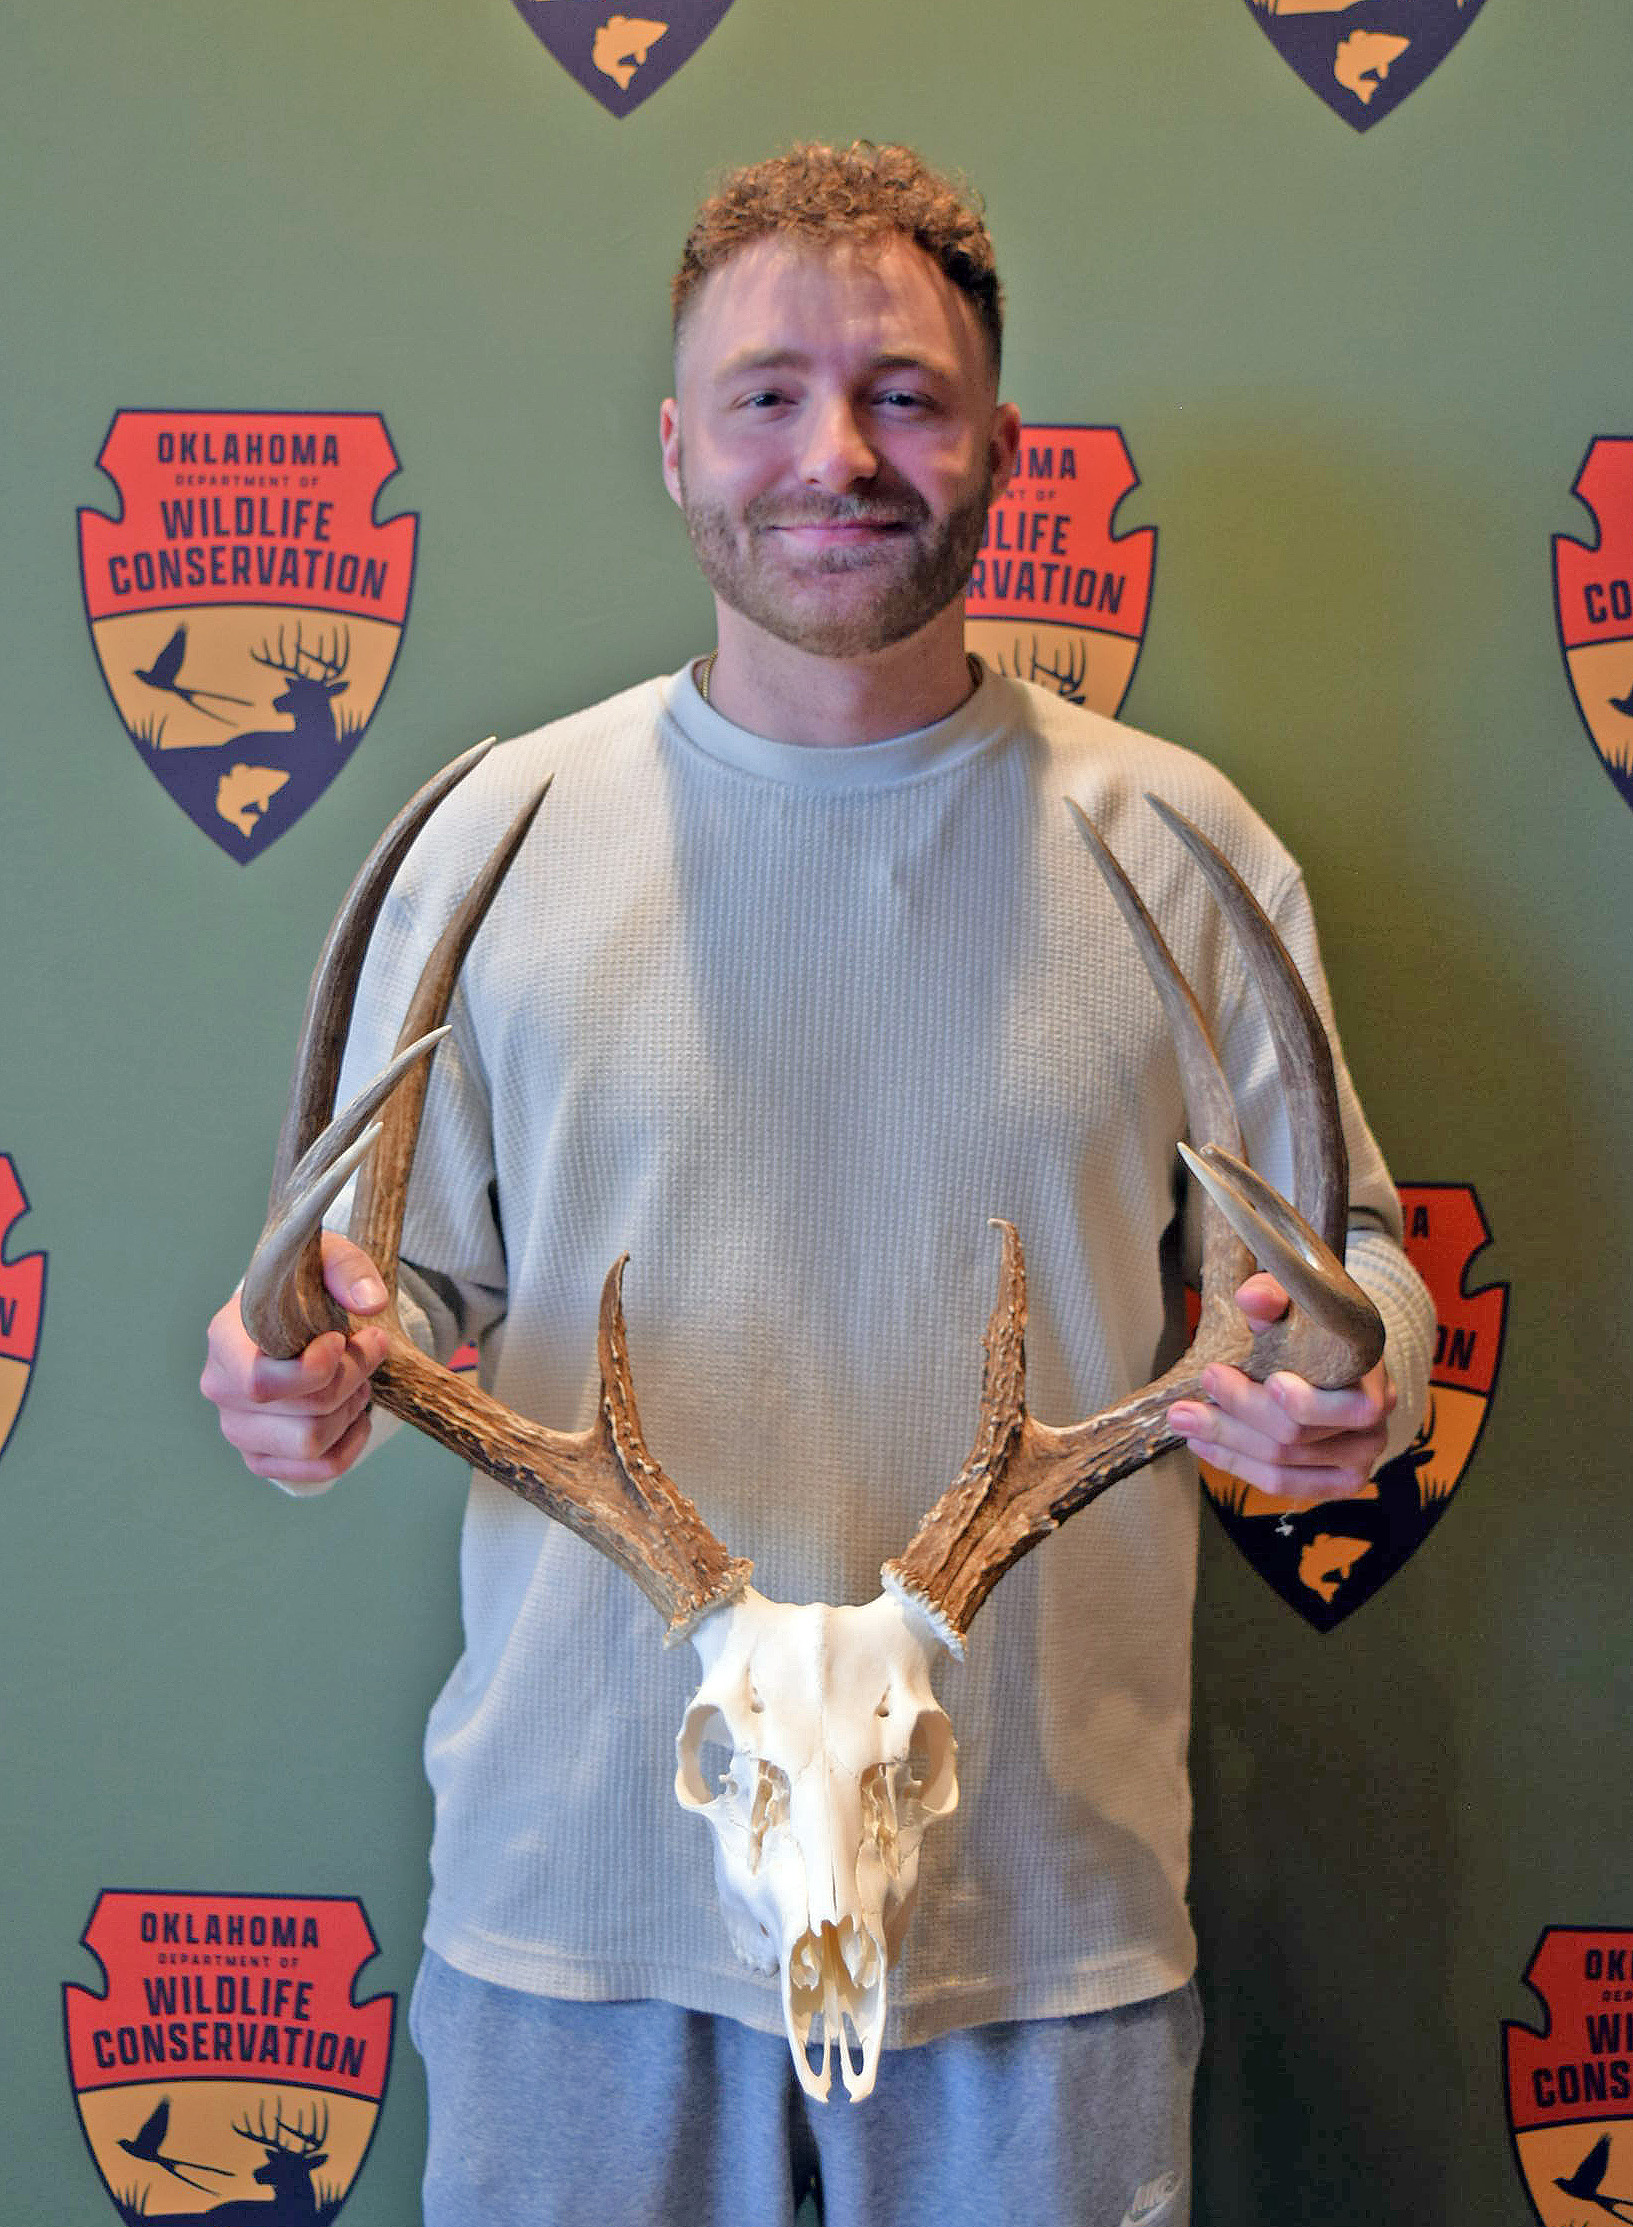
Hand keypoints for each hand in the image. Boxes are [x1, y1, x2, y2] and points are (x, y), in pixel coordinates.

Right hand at [200, 1232, 391, 1487]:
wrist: (300, 1319)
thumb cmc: (308, 1288)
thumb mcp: (328, 1260)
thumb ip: (348, 1270)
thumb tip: (370, 1302)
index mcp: (224, 1338)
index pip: (260, 1382)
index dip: (313, 1371)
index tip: (340, 1339)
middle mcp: (221, 1388)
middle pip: (302, 1412)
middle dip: (351, 1378)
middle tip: (369, 1347)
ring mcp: (238, 1428)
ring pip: (310, 1444)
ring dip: (350, 1410)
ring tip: (359, 1378)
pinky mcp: (261, 1456)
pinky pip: (317, 1470)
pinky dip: (350, 1444)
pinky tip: (356, 1412)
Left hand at [1166, 1271, 1394, 1500]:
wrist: (1333, 1359)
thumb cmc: (1312, 1330)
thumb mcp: (1296, 1304)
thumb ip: (1275, 1296)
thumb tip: (1251, 1299)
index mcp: (1375, 1380)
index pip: (1349, 1406)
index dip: (1302, 1401)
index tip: (1253, 1378)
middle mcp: (1373, 1427)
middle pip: (1297, 1435)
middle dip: (1238, 1413)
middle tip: (1192, 1396)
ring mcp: (1356, 1460)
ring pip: (1281, 1464)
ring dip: (1225, 1442)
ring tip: (1184, 1419)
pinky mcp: (1333, 1482)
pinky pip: (1280, 1484)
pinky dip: (1236, 1464)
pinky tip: (1205, 1445)